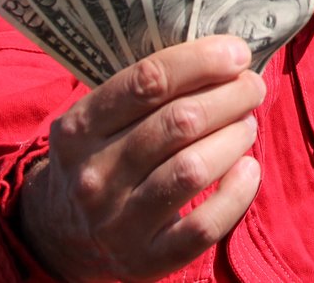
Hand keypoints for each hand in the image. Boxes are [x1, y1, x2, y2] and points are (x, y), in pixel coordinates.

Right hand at [16, 36, 265, 282]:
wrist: (61, 235)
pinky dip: (237, 194)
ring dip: (234, 138)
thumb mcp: (99, 119)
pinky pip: (203, 227)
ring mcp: (116, 223)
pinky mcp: (144, 260)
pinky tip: (248, 169)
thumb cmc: (101, 157)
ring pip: (192, 170)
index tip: (237, 52)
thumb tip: (223, 56)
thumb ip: (146, 90)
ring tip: (247, 125)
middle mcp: (93, 176)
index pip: (147, 81)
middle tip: (252, 88)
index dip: (201, 61)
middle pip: (179, 123)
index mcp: (79, 129)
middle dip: (230, 97)